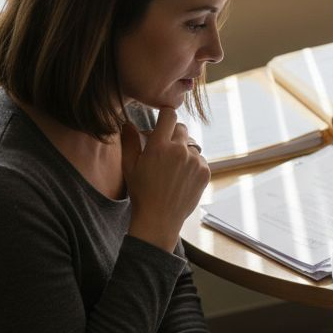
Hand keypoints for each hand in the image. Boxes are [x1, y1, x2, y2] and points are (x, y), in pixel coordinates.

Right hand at [122, 107, 209, 248]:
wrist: (159, 218)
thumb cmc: (141, 192)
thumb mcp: (130, 166)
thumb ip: (129, 142)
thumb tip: (128, 123)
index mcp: (159, 146)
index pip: (169, 114)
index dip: (165, 115)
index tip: (163, 120)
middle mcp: (179, 150)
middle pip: (181, 128)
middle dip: (173, 134)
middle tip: (164, 149)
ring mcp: (194, 161)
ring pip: (191, 145)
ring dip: (183, 151)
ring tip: (172, 169)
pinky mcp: (205, 172)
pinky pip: (200, 160)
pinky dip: (192, 165)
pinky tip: (181, 178)